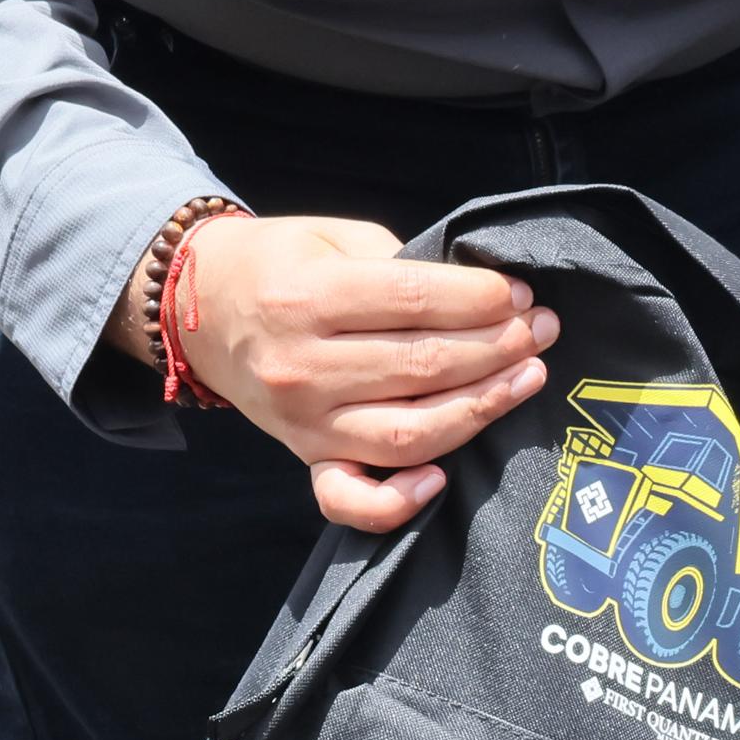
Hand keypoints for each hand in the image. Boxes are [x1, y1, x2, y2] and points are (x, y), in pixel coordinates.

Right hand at [154, 215, 557, 530]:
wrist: (198, 308)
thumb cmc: (279, 264)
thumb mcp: (333, 238)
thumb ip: (399, 265)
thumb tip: (481, 294)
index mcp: (309, 297)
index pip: (415, 301)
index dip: (481, 299)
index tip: (519, 293)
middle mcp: (303, 365)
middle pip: (423, 365)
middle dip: (498, 346)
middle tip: (541, 329)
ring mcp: (304, 420)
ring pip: (408, 432)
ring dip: (480, 407)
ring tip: (527, 377)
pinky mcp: (305, 456)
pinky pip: (348, 498)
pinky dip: (396, 502)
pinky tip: (441, 480)